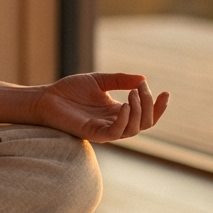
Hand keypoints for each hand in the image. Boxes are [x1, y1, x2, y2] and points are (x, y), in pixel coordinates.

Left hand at [32, 73, 169, 142]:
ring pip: (133, 129)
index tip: (166, 93)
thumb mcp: (99, 81)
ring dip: (138, 112)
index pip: (145, 115)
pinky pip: (114, 133)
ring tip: (134, 95)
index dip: (158, 107)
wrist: (46, 98)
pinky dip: (123, 120)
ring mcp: (105, 130)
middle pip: (144, 123)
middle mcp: (114, 123)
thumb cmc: (70, 90)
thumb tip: (143, 79)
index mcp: (118, 112)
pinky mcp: (93, 133)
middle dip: (149, 106)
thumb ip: (120, 80)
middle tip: (142, 89)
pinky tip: (124, 105)